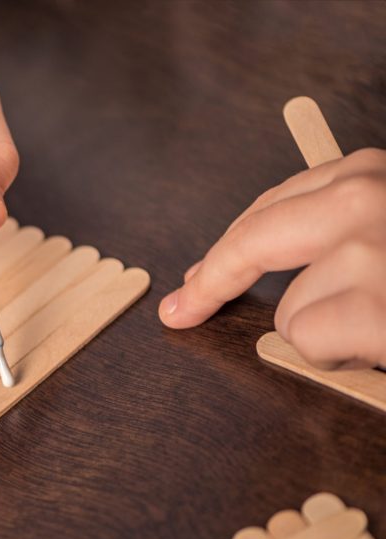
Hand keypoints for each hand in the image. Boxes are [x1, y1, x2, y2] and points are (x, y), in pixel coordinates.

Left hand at [159, 148, 385, 369]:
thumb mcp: (382, 233)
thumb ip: (327, 234)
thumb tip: (218, 275)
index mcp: (367, 174)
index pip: (270, 211)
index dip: (224, 251)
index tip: (189, 283)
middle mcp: (364, 199)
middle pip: (252, 242)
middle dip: (214, 282)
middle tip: (180, 312)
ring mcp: (368, 253)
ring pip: (287, 311)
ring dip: (322, 333)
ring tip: (378, 327)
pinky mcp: (375, 310)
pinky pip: (309, 342)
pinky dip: (337, 358)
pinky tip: (378, 345)